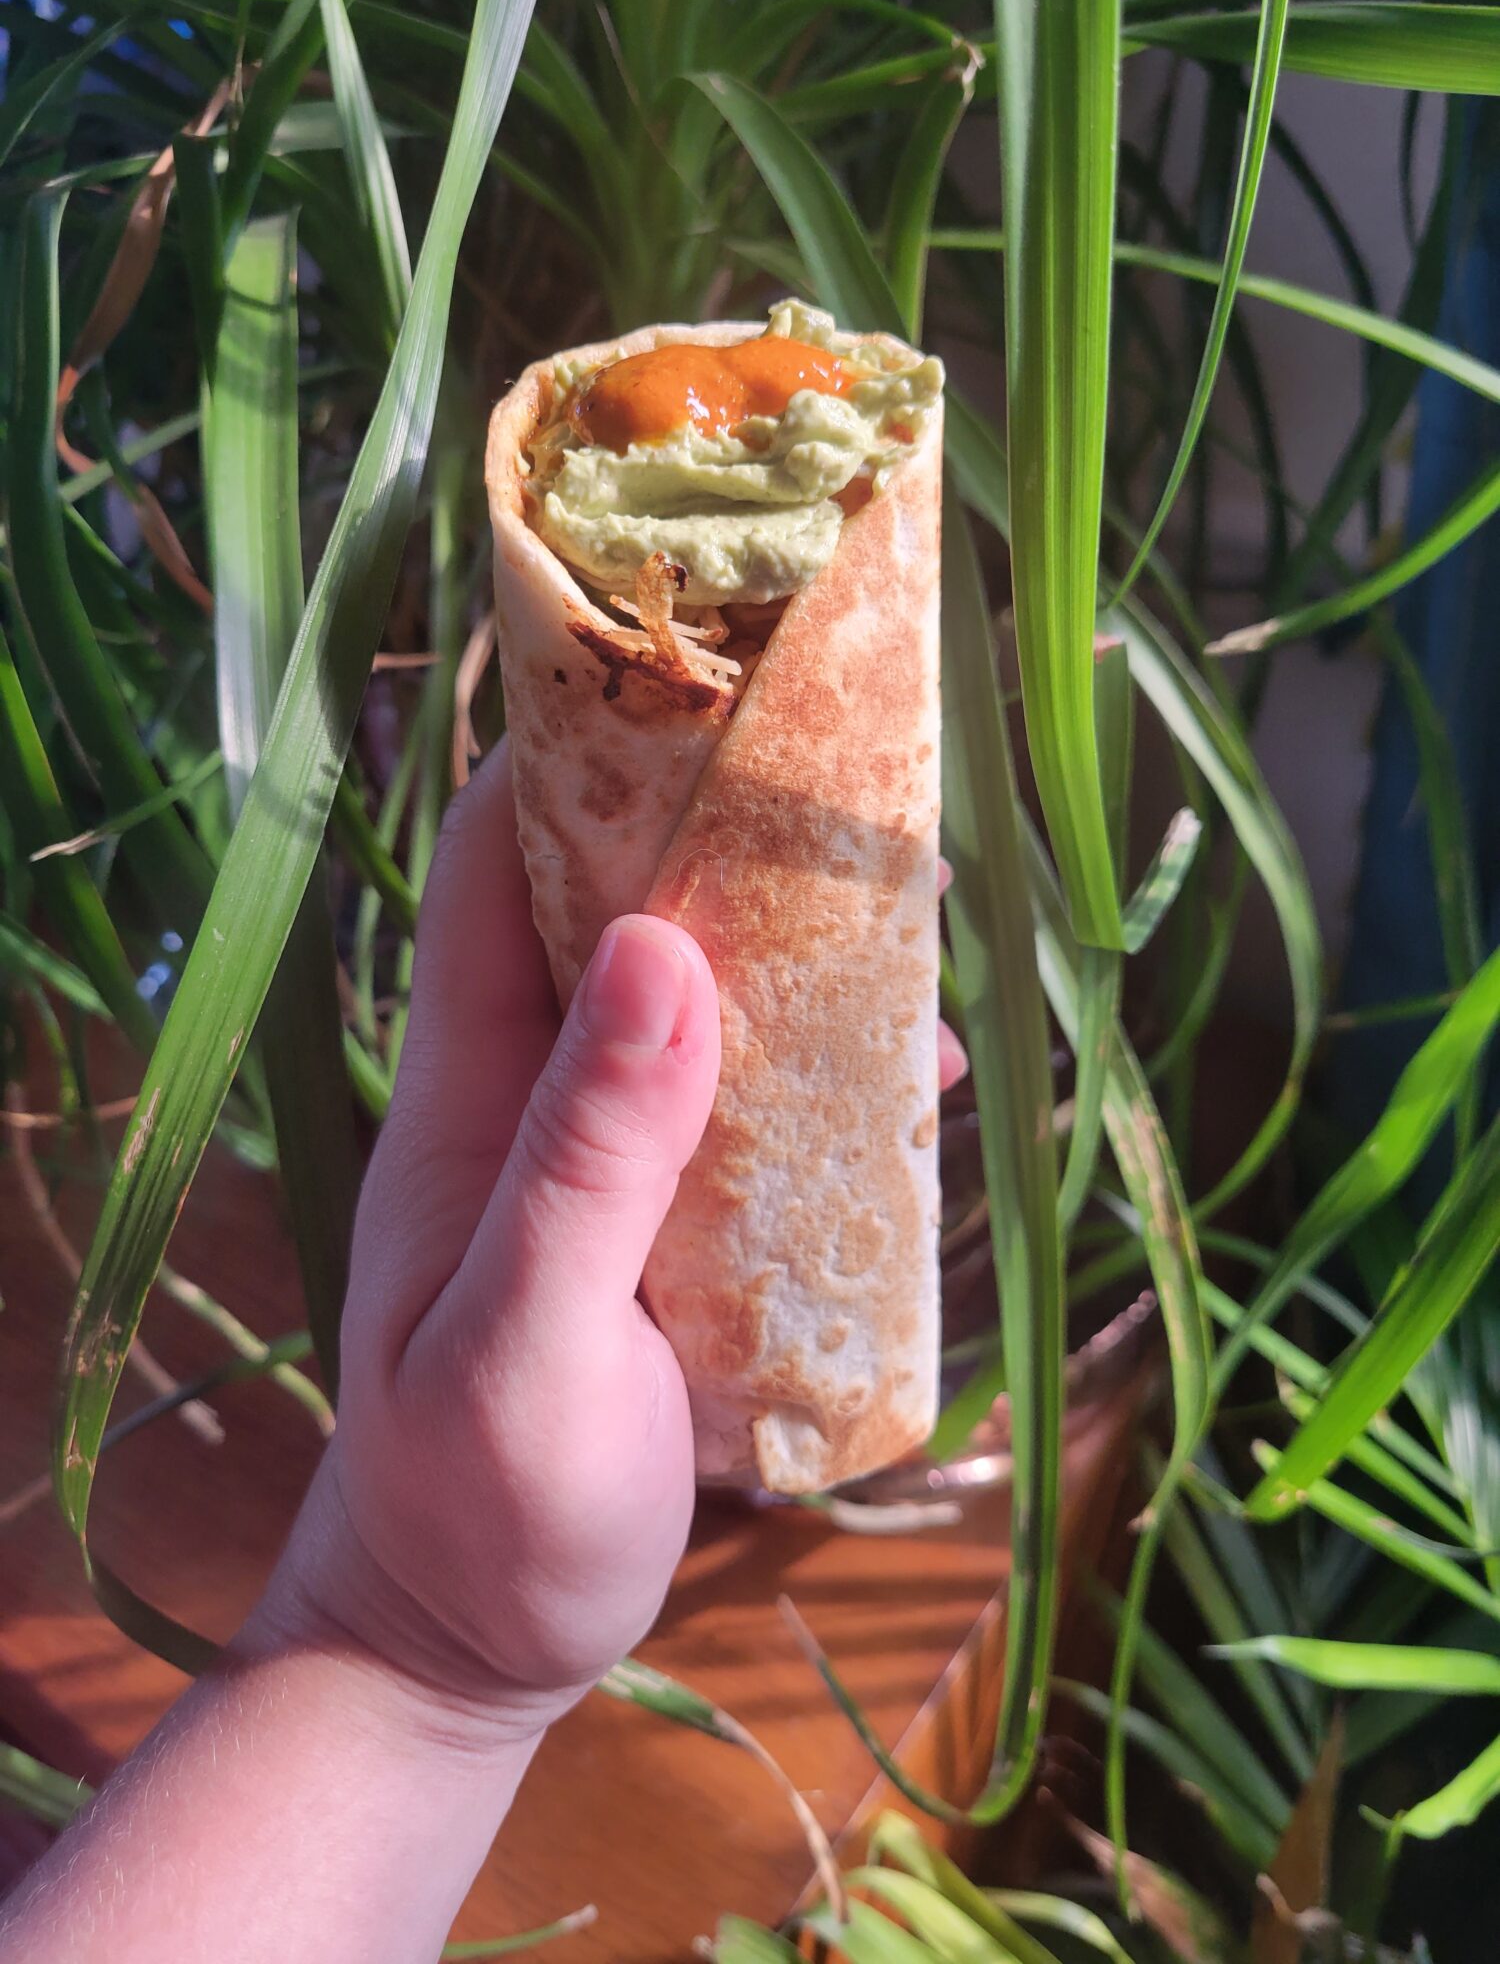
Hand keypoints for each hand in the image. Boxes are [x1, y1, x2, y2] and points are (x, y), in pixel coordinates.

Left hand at [253, 743, 968, 1743]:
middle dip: (722, 838)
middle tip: (851, 790)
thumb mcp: (526, 1340)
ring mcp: (603, 1160)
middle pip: (619, 909)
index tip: (683, 675)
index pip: (490, 863)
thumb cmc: (479, 1506)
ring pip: (700, 1007)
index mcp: (471, 1089)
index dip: (570, 755)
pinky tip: (920, 1091)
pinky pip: (751, 1114)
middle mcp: (534, 1095)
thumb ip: (588, 1155)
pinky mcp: (665, 1230)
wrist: (473, 1642)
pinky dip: (827, 1082)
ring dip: (796, 960)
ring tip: (916, 925)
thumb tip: (658, 942)